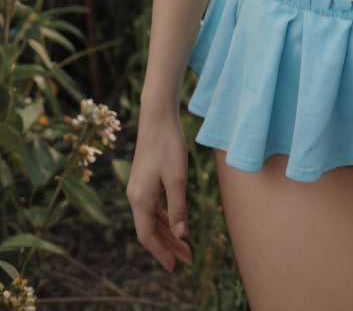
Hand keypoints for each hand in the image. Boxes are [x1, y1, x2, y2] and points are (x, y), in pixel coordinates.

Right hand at [127, 109, 192, 272]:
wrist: (157, 117)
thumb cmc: (168, 145)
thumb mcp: (177, 178)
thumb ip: (178, 208)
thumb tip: (181, 235)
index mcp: (140, 199)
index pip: (147, 235)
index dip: (160, 252)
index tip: (174, 266)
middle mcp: (135, 196)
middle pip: (150, 229)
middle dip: (167, 245)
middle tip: (187, 259)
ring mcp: (139, 187)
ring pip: (152, 218)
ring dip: (167, 232)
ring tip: (184, 246)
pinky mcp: (145, 179)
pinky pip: (153, 207)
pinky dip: (164, 218)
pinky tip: (175, 222)